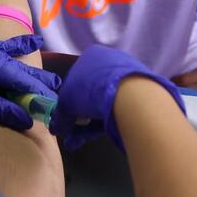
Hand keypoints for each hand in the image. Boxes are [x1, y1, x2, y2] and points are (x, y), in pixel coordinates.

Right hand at [49, 45, 183, 151]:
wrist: (129, 95)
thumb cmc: (90, 91)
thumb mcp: (66, 104)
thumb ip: (60, 116)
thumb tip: (57, 129)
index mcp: (91, 55)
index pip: (74, 79)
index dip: (68, 102)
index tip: (65, 120)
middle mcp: (110, 61)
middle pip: (89, 93)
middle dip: (79, 118)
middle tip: (73, 136)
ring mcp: (126, 76)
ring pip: (104, 103)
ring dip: (90, 124)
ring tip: (80, 141)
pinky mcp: (140, 91)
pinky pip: (118, 107)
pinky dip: (107, 121)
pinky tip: (101, 134)